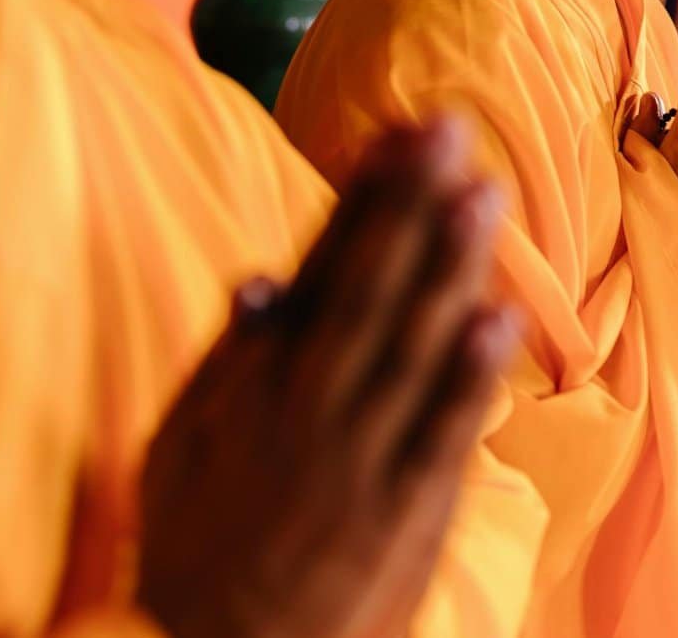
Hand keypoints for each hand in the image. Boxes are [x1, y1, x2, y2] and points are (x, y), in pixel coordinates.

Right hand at [137, 120, 516, 637]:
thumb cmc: (196, 545)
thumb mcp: (182, 446)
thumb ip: (227, 362)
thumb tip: (261, 278)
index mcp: (260, 382)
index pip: (320, 270)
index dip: (362, 201)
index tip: (397, 138)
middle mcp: (311, 407)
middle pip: (370, 291)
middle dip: (412, 207)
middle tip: (451, 132)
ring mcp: (360, 458)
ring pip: (411, 349)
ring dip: (448, 270)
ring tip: (483, 198)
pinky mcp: (402, 512)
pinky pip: (440, 436)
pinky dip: (468, 379)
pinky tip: (495, 318)